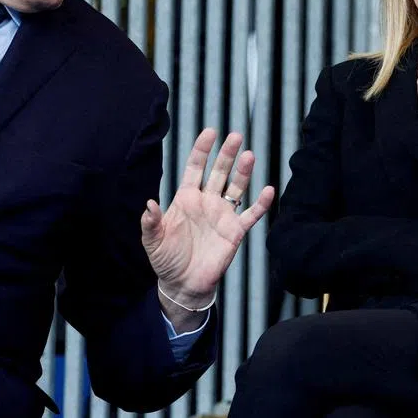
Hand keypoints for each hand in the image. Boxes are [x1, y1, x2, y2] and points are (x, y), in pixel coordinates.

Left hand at [140, 129, 274, 323]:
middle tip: (236, 136)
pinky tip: (268, 190)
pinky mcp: (235, 232)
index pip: (195, 168)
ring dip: (243, 172)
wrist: (183, 284)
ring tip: (249, 155)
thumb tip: (149, 204)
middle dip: (227, 154)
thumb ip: (151, 222)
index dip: (202, 150)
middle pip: (219, 172)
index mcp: (186, 198)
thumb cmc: (166, 259)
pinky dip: (261, 204)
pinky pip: (251, 214)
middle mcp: (206, 202)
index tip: (210, 132)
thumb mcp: (152, 240)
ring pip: (236, 187)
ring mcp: (222, 215)